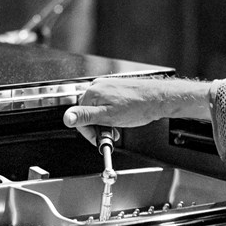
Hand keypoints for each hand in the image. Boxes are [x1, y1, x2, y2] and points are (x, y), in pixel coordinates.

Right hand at [63, 77, 211, 145]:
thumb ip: (85, 117)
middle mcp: (98, 86)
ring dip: (105, 122)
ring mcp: (108, 86)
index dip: (89, 131)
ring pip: (98, 109)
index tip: (98, 139)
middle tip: (110, 134)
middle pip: (88, 112)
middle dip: (98, 126)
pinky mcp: (116, 88)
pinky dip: (112, 114)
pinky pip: (107, 104)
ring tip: (117, 128)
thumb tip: (67, 117)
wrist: (158, 99)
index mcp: (93, 92)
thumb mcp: (108, 117)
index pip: (79, 116)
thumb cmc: (138, 107)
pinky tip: (121, 118)